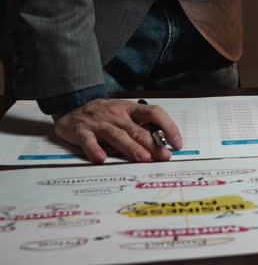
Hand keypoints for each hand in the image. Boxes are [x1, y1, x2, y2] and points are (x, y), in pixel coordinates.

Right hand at [53, 99, 182, 163]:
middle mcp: (116, 114)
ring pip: (117, 135)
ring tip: (143, 158)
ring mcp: (98, 122)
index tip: (177, 143)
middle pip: (137, 129)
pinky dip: (94, 149)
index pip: (154, 113)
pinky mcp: (81, 131)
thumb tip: (165, 144)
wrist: (71, 107)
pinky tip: (102, 159)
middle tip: (164, 157)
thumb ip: (141, 127)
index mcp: (130, 109)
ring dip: (130, 147)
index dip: (168, 126)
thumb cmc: (105, 115)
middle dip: (152, 144)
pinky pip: (88, 141)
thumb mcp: (124, 114)